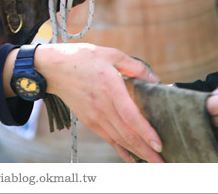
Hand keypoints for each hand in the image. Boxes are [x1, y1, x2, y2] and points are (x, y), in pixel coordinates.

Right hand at [33, 43, 163, 162]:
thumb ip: (133, 65)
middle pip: (128, 134)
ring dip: (137, 153)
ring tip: (153, 163)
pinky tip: (132, 158)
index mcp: (110, 87)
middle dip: (147, 151)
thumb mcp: (109, 54)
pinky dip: (121, 150)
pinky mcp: (89, 121)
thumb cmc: (81, 57)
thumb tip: (154, 78)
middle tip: (164, 163)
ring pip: (120, 140)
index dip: (145, 132)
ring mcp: (95, 116)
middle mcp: (103, 106)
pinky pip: (108, 139)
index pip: (131, 116)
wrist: (54, 68)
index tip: (159, 145)